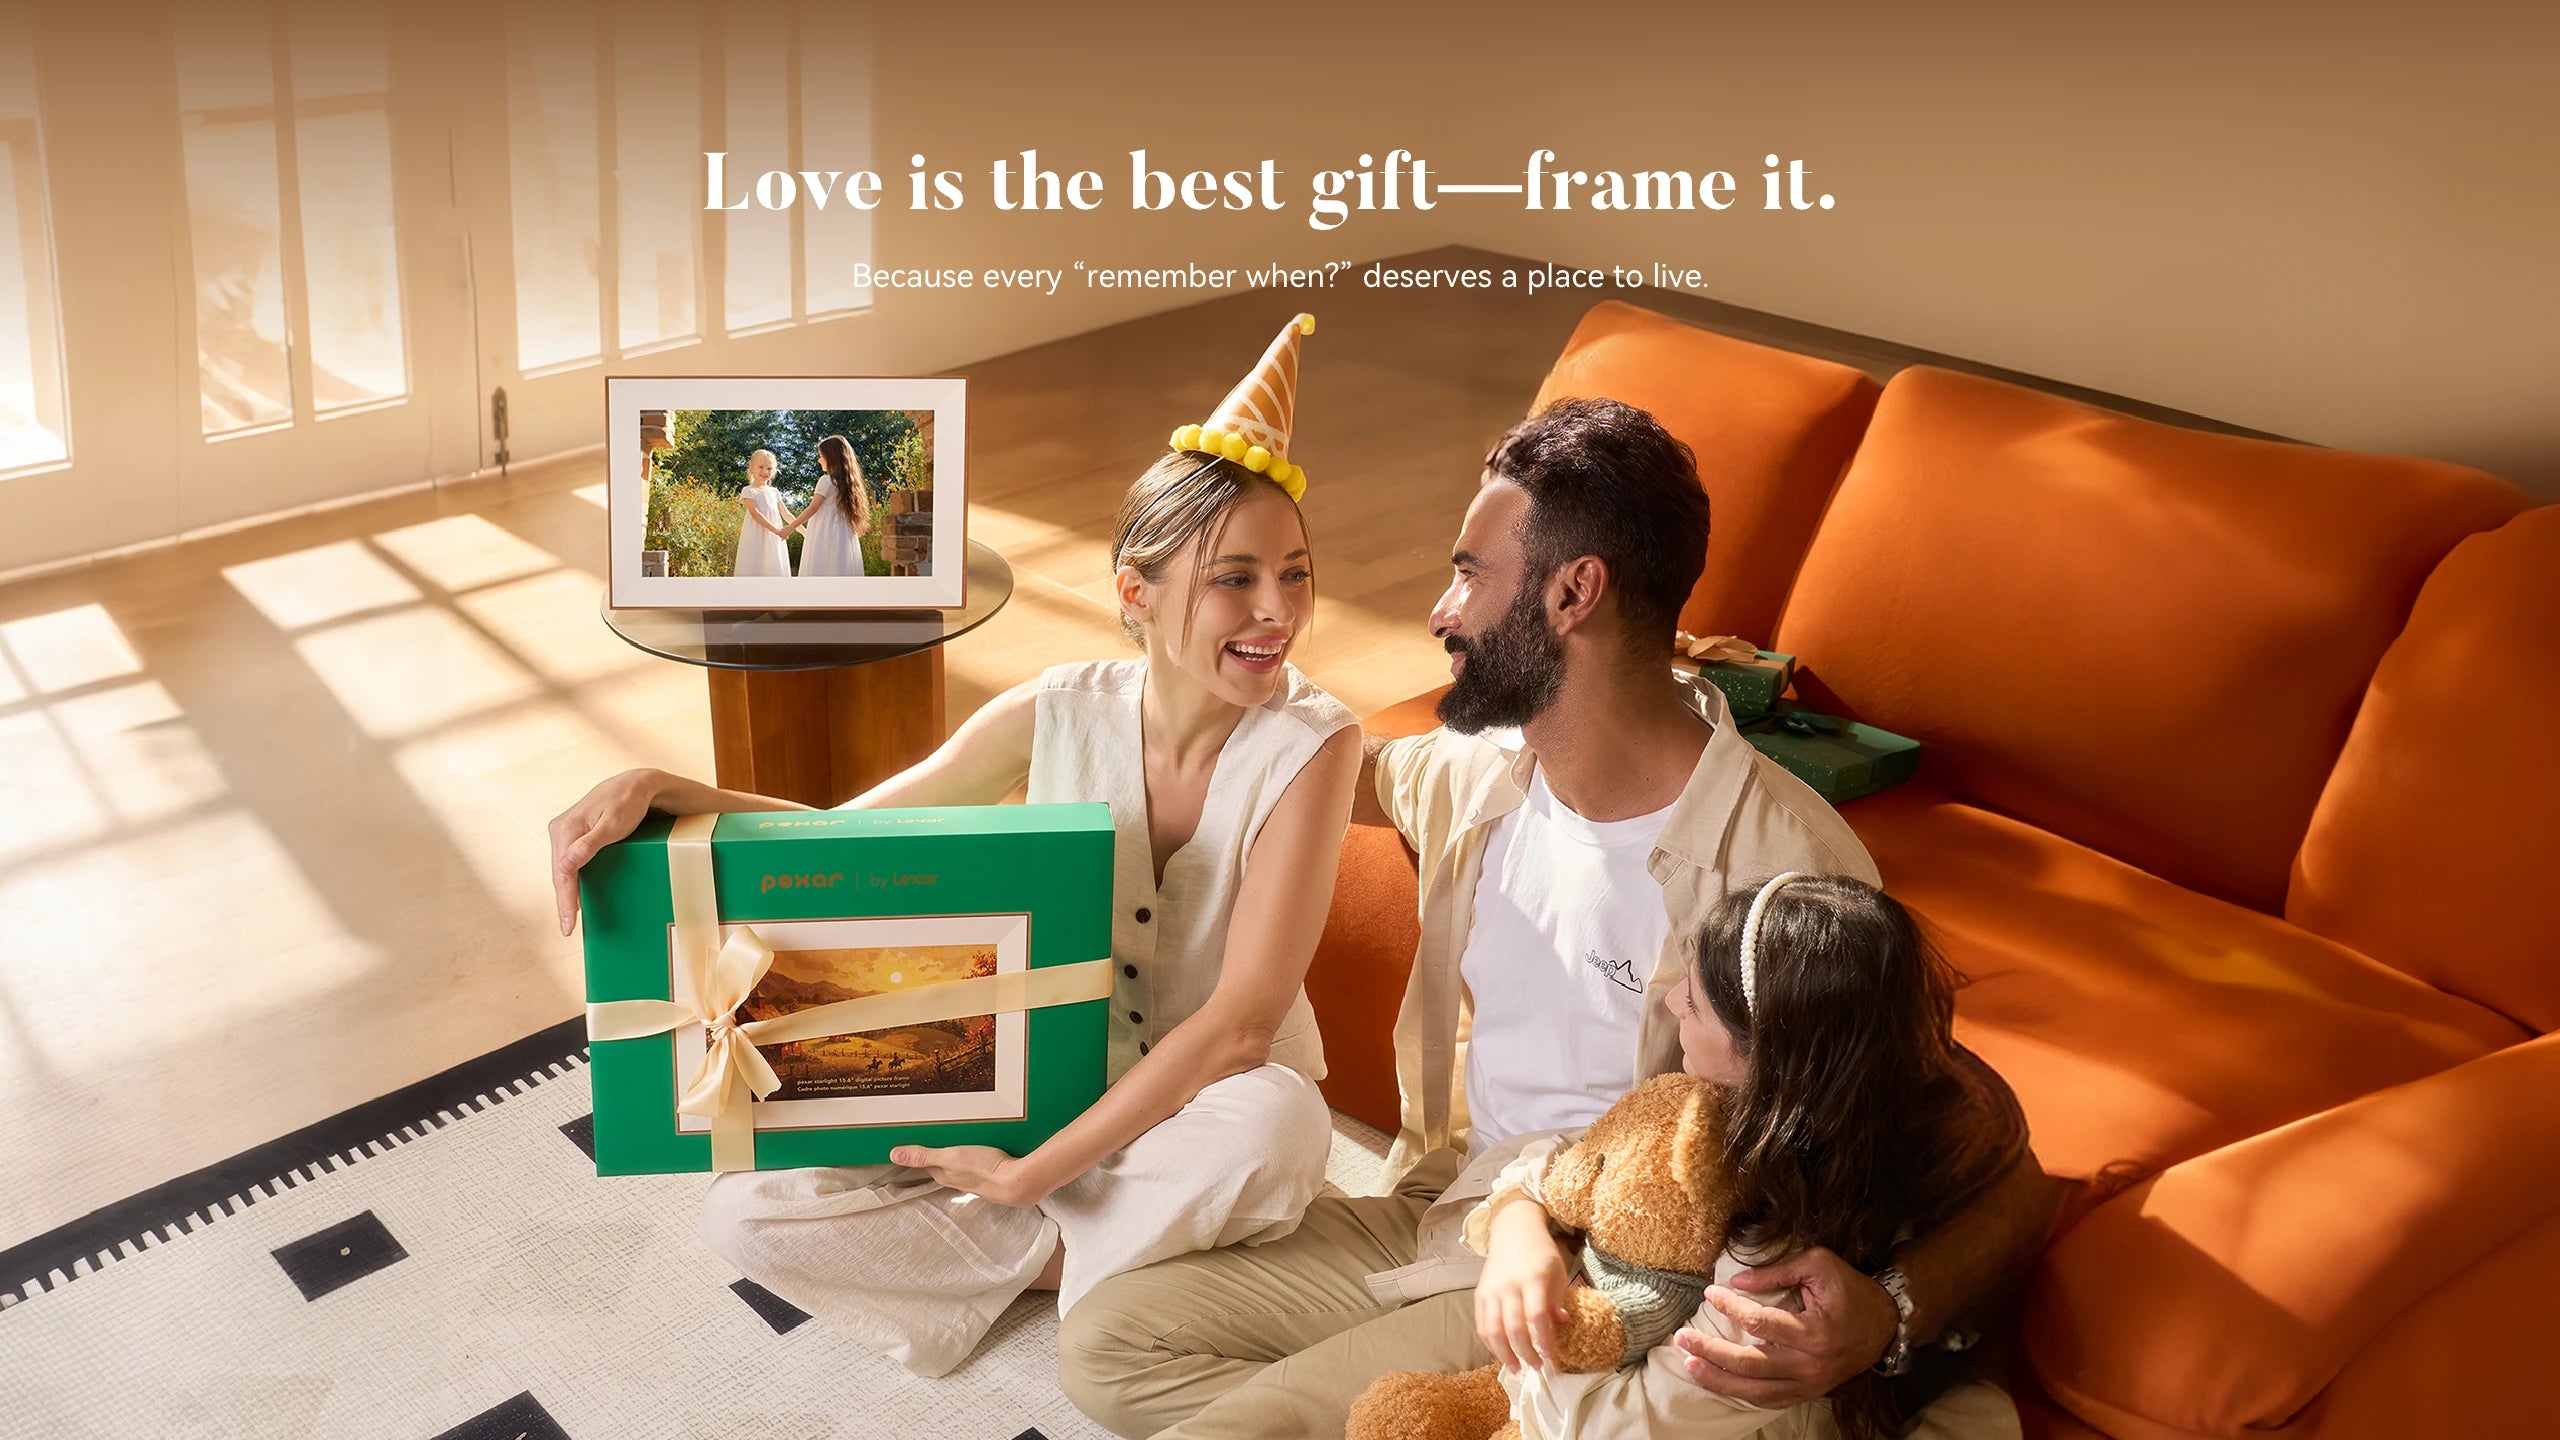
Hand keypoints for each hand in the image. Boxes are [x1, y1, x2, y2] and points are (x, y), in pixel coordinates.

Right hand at [547, 769, 659, 934]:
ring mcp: (565, 830)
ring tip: (571, 917)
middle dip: (564, 901)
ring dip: (566, 892)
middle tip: (568, 928)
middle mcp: (560, 829)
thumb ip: (588, 846)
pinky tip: (577, 893)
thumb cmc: (628, 804)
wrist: (635, 785)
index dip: (565, 901)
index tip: (567, 924)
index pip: (562, 874)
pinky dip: (572, 879)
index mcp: (565, 829)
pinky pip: (569, 861)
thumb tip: (564, 866)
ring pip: (563, 869)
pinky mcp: (572, 832)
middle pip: (559, 873)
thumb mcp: (612, 826)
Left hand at [891, 1144, 1049, 1207]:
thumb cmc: (984, 1170)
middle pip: (941, 1164)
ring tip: (953, 1138)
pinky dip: (972, 1153)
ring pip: (958, 1163)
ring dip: (955, 1153)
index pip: (924, 1164)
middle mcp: (956, 1178)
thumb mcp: (950, 1157)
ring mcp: (973, 1176)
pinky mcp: (989, 1172)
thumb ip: (923, 1156)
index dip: (916, 1153)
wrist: (1017, 1182)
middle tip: (929, 1136)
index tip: (908, 1141)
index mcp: (944, 1174)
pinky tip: (977, 1145)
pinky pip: (975, 1161)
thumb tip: (894, 1155)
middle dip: (935, 1152)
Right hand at [1474, 1198, 1570, 1372]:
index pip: (1537, 1316)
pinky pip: (1481, 1325)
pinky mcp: (1479, 1294)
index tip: (1552, 1357)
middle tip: (1537, 1367)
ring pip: (1493, 1330)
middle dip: (1526, 1353)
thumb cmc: (1541, 1253)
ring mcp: (1491, 1290)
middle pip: (1514, 1328)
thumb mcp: (1557, 1272)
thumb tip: (1560, 1323)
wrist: (1513, 1230)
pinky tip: (1502, 1354)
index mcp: (1532, 1278)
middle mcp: (1509, 1285)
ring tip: (1517, 1368)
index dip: (1544, 1341)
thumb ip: (1556, 1299)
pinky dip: (1491, 1343)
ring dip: (1505, 1354)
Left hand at [1670, 1247, 1897, 1406]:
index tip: (1710, 1293)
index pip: (1760, 1322)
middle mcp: (1810, 1364)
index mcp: (1814, 1331)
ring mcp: (1809, 1383)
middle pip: (1750, 1364)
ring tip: (1689, 1363)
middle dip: (1711, 1350)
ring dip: (1718, 1379)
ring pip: (1755, 1390)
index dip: (1730, 1307)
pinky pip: (1769, 1401)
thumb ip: (1776, 1271)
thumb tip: (1737, 1282)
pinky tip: (1718, 1382)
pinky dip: (1741, 1393)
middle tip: (1683, 1336)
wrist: (1884, 1325)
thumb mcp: (1818, 1265)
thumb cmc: (1850, 1290)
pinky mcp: (1808, 1392)